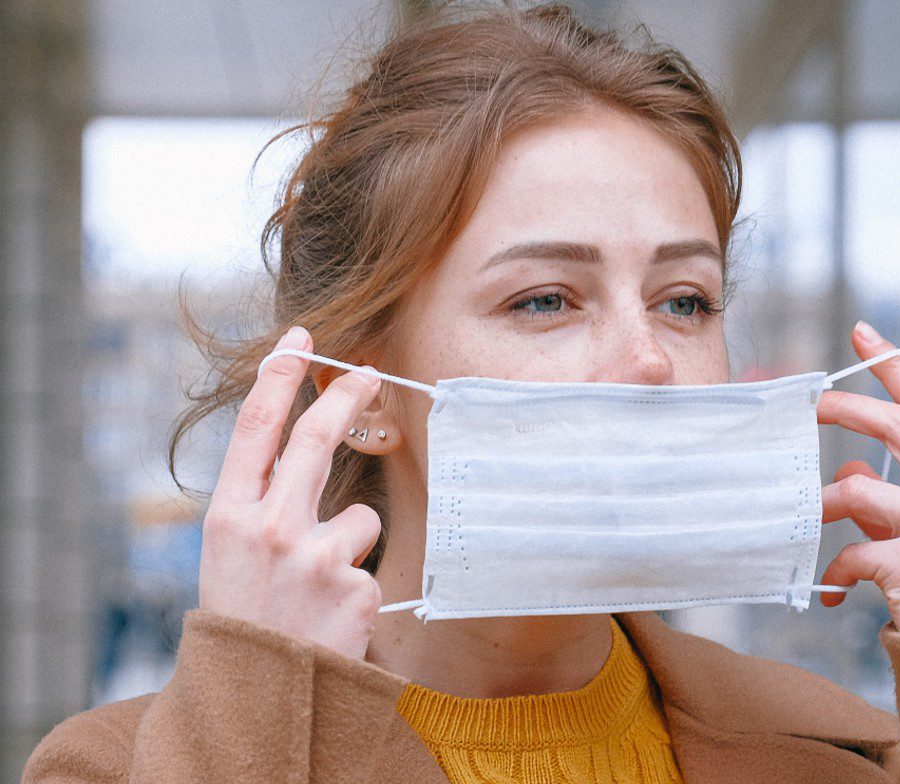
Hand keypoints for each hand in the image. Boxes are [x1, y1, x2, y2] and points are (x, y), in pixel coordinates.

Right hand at [198, 326, 384, 658]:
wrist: (255, 698)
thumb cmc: (245, 619)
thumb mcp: (231, 557)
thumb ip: (264, 505)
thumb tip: (310, 447)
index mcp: (228, 517)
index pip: (255, 431)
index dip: (279, 379)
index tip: (301, 341)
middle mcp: (269, 528)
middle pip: (317, 441)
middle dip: (346, 397)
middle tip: (370, 371)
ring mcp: (314, 557)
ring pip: (360, 517)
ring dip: (349, 546)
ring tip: (317, 592)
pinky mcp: (354, 587)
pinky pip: (370, 565)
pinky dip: (357, 587)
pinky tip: (332, 617)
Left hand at [817, 322, 899, 634]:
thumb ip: (891, 499)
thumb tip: (847, 474)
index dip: (895, 368)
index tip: (863, 334)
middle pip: (897, 426)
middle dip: (845, 408)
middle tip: (808, 407)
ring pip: (859, 490)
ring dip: (822, 505)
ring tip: (806, 521)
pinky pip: (853, 551)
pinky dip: (836, 570)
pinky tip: (835, 592)